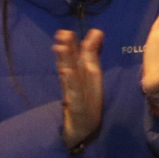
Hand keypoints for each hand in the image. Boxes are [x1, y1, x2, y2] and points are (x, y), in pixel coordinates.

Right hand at [53, 28, 104, 148]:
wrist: (82, 127)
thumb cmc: (87, 96)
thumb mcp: (92, 73)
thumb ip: (92, 52)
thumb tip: (97, 31)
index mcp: (79, 73)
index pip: (75, 56)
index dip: (71, 44)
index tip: (64, 32)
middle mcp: (74, 82)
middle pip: (70, 63)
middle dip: (67, 49)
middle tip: (62, 34)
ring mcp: (74, 94)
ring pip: (70, 76)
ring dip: (65, 62)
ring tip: (62, 48)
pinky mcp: (76, 106)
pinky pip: (73, 93)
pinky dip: (71, 83)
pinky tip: (67, 73)